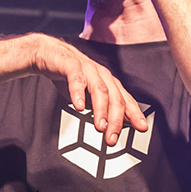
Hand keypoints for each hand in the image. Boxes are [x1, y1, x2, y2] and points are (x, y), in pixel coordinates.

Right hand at [29, 35, 149, 145]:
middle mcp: (101, 75)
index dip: (135, 114)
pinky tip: (78, 106)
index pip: (125, 100)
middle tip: (112, 138)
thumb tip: (115, 125)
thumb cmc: (70, 74)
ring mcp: (87, 69)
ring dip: (101, 110)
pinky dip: (78, 93)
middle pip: (115, 97)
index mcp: (108, 82)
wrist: (48, 53)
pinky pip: (76, 79)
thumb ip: (102, 107)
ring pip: (99, 90)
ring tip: (100, 127)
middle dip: (116, 120)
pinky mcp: (70, 65)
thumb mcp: (89, 95)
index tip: (142, 127)